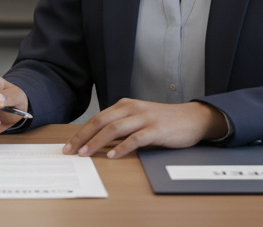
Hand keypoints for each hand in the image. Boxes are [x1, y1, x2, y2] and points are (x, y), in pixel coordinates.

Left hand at [63, 98, 226, 158]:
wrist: (193, 118)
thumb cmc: (164, 121)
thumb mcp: (139, 119)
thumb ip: (121, 127)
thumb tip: (98, 142)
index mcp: (125, 105)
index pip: (97, 118)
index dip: (81, 132)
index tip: (69, 146)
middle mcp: (132, 109)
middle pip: (101, 121)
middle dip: (83, 137)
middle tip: (70, 151)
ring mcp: (145, 118)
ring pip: (115, 129)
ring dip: (97, 142)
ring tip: (86, 154)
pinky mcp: (157, 130)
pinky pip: (136, 138)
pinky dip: (122, 147)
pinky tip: (113, 156)